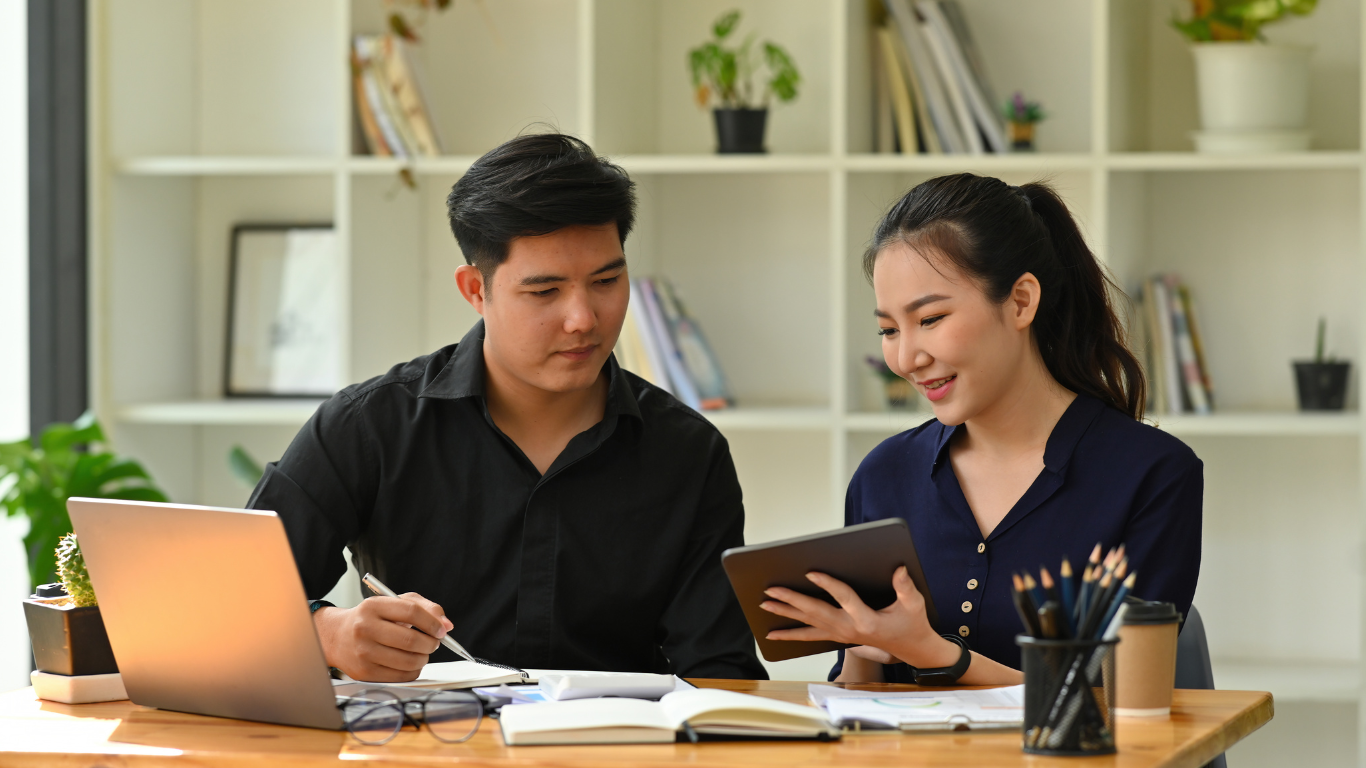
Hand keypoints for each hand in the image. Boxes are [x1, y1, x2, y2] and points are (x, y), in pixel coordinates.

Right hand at [313, 592, 453, 681]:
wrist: (337, 636)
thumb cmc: (371, 618)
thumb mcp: (394, 603)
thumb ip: (424, 608)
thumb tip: (446, 625)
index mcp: (373, 606)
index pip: (411, 612)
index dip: (433, 622)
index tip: (442, 629)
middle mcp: (365, 628)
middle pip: (411, 640)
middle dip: (431, 643)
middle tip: (434, 642)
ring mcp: (363, 652)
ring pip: (408, 661)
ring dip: (424, 658)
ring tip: (421, 652)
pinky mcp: (364, 672)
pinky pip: (401, 676)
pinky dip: (414, 670)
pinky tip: (410, 662)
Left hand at [760, 566, 952, 668]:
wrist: (911, 650)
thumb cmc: (912, 624)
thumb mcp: (914, 605)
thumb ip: (905, 587)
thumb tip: (897, 568)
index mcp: (867, 620)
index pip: (844, 598)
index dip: (827, 584)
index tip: (810, 572)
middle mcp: (849, 629)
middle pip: (816, 612)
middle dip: (792, 600)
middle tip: (771, 590)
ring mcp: (841, 634)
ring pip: (808, 624)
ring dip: (785, 615)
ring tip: (765, 606)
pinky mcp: (837, 636)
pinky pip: (810, 636)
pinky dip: (791, 634)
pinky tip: (774, 633)